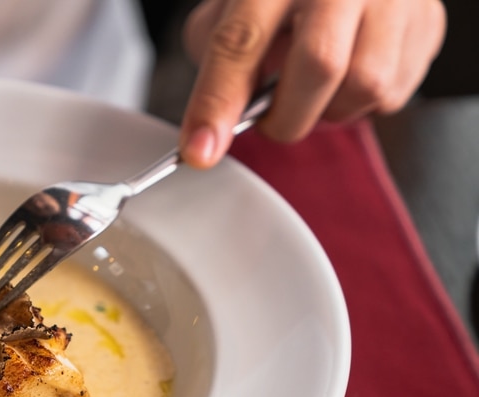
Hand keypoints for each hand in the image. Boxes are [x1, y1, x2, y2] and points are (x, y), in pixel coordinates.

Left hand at [178, 0, 446, 168]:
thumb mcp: (233, 11)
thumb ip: (220, 61)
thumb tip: (212, 129)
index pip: (241, 42)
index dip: (217, 104)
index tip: (200, 151)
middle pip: (319, 65)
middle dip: (286, 116)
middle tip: (272, 120)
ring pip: (364, 85)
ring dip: (330, 111)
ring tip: (315, 91)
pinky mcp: (427, 22)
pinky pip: (393, 94)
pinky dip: (362, 104)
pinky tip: (349, 77)